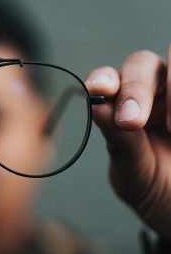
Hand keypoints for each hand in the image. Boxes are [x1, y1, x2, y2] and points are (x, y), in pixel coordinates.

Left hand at [86, 45, 170, 239]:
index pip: (109, 79)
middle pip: (142, 63)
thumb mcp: (134, 171)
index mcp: (123, 108)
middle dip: (136, 88)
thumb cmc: (156, 190)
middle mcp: (153, 94)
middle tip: (132, 122)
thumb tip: (97, 105)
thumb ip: (120, 141)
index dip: (104, 78)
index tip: (100, 90)